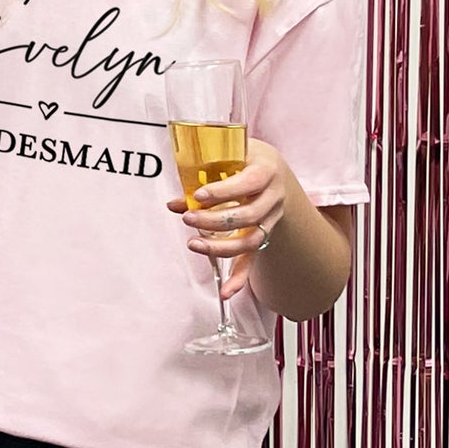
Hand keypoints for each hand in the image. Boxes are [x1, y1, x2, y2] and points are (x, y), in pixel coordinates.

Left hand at [166, 138, 286, 301]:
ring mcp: (271, 220)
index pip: (247, 184)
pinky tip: (225, 292)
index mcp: (266, 171)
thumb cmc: (245, 157)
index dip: (222, 192)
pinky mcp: (263, 236)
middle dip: (215, 220)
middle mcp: (273, 198)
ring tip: (194, 244)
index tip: (197, 195)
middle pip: (248, 216)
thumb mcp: (229, 154)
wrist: (274, 170)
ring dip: (221, 247)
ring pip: (251, 240)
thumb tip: (174, 203)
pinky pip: (253, 260)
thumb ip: (202, 174)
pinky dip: (239, 278)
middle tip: (187, 218)